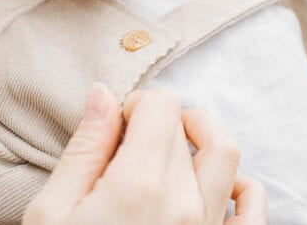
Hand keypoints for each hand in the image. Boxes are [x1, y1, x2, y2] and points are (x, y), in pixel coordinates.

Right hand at [23, 84, 265, 224]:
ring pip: (226, 154)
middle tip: (132, 141)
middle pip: (188, 127)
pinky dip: (241, 185)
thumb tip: (104, 94)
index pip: (160, 105)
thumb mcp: (52, 213)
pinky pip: (254, 207)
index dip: (135, 105)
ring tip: (174, 148)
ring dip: (202, 138)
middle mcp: (184, 203)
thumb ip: (84, 149)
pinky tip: (212, 190)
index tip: (115, 127)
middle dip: (160, 121)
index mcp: (137, 184)